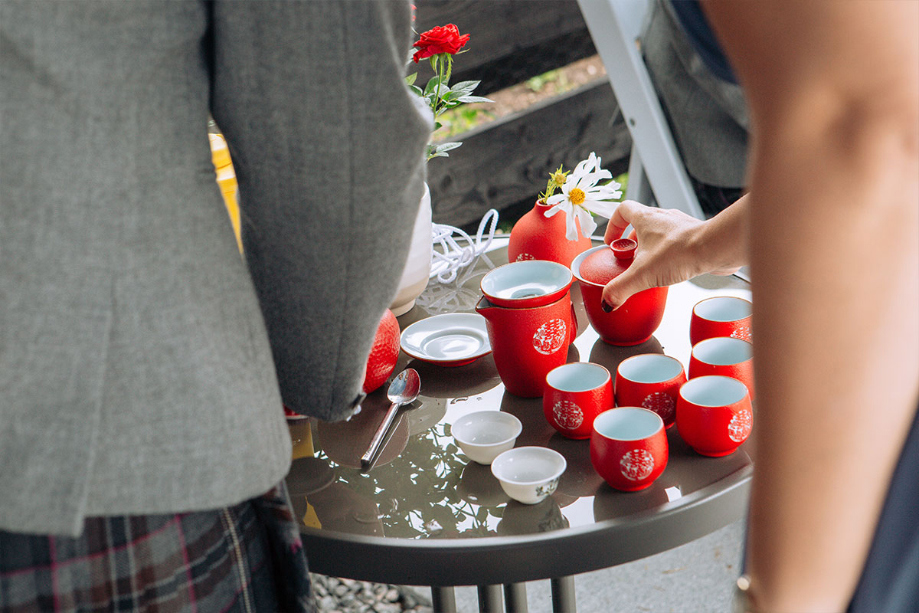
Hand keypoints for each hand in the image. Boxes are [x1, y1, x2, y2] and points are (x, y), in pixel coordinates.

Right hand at [600, 200, 741, 309]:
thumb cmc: (682, 251)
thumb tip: (608, 301)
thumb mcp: (642, 274)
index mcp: (646, 218)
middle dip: (632, 242)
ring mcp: (680, 227)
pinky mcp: (694, 238)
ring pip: (660, 233)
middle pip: (641, 224)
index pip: (623, 210)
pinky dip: (669, 255)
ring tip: (649, 267)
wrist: (715, 248)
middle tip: (629, 259)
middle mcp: (663, 218)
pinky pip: (676, 243)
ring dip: (651, 247)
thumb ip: (622, 288)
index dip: (613, 225)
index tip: (611, 242)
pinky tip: (670, 270)